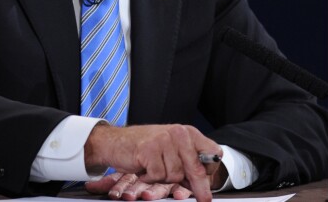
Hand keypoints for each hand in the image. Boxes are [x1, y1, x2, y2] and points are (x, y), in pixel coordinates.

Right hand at [84, 124, 222, 201]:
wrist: (116, 141)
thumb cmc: (144, 147)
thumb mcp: (171, 150)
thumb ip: (186, 162)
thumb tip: (200, 182)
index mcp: (188, 133)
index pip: (211, 151)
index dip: (212, 168)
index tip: (210, 180)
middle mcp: (179, 133)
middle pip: (196, 167)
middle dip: (199, 186)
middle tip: (204, 199)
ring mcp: (164, 140)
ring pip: (175, 175)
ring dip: (164, 178)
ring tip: (154, 169)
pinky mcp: (150, 149)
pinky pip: (158, 175)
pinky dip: (150, 178)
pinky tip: (145, 169)